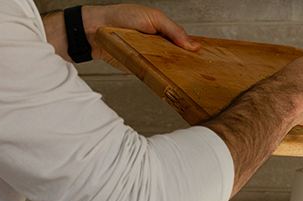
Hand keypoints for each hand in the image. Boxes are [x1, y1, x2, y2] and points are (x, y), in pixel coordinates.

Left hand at [43, 3, 199, 63]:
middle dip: (188, 64)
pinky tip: (172, 81)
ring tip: (189, 78)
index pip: (184, 42)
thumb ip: (174, 31)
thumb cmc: (121, 17)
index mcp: (163, 31)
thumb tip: (193, 46)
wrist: (96, 30)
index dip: (194, 50)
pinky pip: (154, 75)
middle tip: (200, 72)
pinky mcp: (141, 68)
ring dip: (176, 73)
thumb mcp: (153, 18)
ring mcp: (149, 57)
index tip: (206, 59)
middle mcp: (158, 45)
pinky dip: (162, 78)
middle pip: (178, 58)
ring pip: (167, 68)